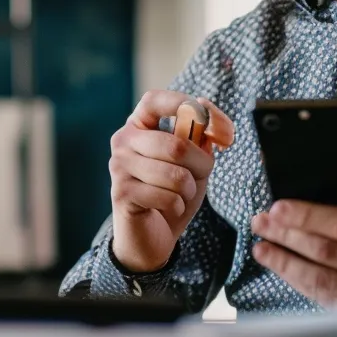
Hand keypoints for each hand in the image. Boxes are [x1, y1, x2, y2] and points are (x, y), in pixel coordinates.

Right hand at [109, 91, 236, 272]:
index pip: (156, 100)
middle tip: (196, 178)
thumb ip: (203, 140)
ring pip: (175, 174)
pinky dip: (177, 206)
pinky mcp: (121, 192)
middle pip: (176, 145)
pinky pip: (167, 196)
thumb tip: (217, 127)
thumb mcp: (194, 163)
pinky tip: (167, 209)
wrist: (150, 236)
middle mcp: (123, 140)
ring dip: (188, 190)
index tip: (218, 128)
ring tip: (178, 196)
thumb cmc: (172, 193)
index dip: (185, 105)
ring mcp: (118, 165)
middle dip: (200, 166)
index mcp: (140, 125)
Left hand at [250, 163, 336, 306]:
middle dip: (288, 236)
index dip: (308, 216)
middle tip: (262, 222)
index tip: (279, 207)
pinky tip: (285, 269)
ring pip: (324, 281)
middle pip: (328, 253)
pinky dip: (302, 284)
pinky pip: (330, 299)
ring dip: (287, 264)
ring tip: (262, 248)